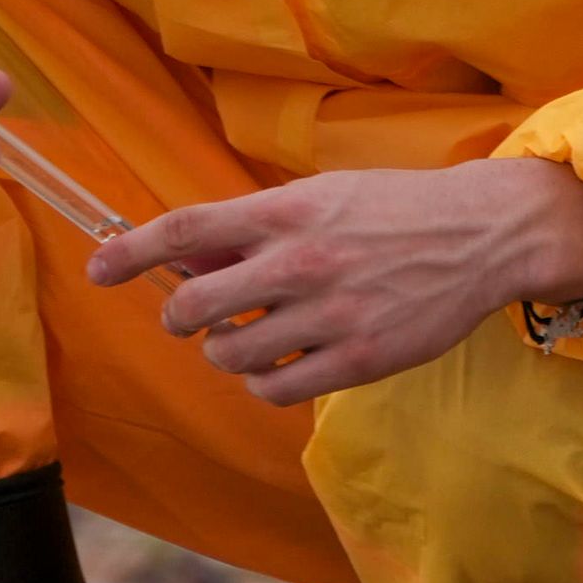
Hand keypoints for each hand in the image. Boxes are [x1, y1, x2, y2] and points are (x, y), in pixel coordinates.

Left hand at [86, 158, 582, 406]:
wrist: (484, 235)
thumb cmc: (397, 209)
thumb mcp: (324, 193)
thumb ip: (258, 224)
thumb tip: (194, 253)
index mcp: (287, 212)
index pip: (185, 230)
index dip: (130, 251)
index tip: (99, 268)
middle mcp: (300, 263)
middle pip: (192, 304)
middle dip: (182, 314)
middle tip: (199, 314)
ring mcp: (328, 316)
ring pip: (229, 353)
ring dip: (225, 349)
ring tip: (253, 335)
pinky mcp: (357, 360)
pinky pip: (274, 388)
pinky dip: (264, 381)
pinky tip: (283, 362)